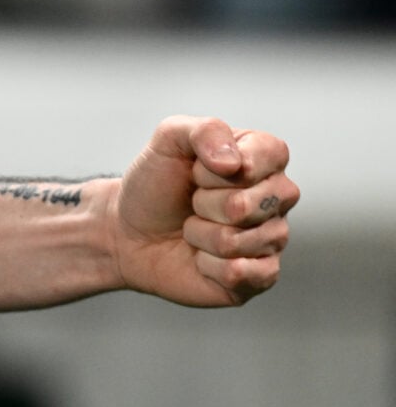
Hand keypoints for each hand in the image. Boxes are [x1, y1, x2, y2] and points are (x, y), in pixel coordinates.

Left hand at [111, 115, 295, 306]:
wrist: (130, 230)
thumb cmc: (155, 183)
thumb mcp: (168, 140)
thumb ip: (204, 130)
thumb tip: (235, 164)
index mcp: (264, 158)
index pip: (269, 155)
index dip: (218, 166)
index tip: (197, 169)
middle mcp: (277, 198)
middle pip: (247, 205)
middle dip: (203, 203)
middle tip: (193, 201)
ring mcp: (273, 238)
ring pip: (238, 241)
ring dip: (200, 234)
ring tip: (194, 227)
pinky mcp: (261, 276)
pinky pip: (239, 274)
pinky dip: (206, 265)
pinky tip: (202, 257)